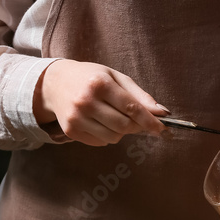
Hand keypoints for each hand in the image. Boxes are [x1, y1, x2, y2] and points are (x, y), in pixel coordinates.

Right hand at [33, 60, 167, 145]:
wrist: (55, 83)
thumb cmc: (91, 78)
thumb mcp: (116, 77)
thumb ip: (139, 95)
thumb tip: (162, 113)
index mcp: (100, 84)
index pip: (132, 108)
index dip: (150, 120)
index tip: (163, 129)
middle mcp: (86, 101)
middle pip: (124, 126)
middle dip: (136, 126)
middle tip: (137, 120)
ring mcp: (76, 118)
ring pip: (114, 137)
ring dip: (121, 131)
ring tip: (113, 116)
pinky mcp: (70, 131)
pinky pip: (101, 142)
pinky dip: (107, 135)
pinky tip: (99, 121)